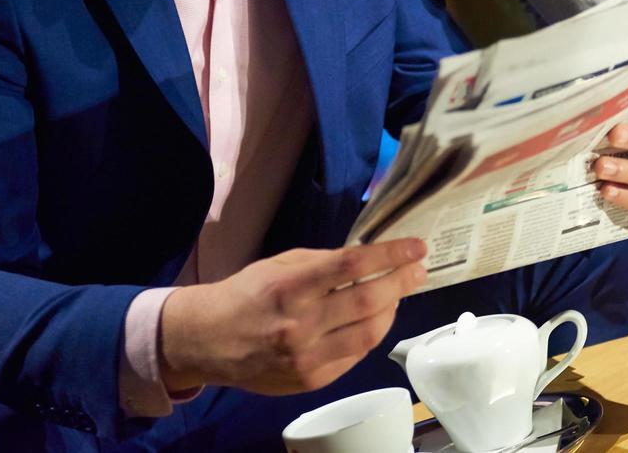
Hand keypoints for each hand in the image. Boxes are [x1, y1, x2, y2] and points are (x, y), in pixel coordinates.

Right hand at [158, 238, 427, 393]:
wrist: (208, 341)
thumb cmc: (246, 295)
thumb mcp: (280, 265)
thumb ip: (324, 262)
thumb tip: (369, 258)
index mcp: (290, 287)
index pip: (352, 267)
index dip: (390, 255)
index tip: (415, 247)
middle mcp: (299, 325)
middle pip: (368, 302)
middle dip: (402, 282)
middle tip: (418, 269)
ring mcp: (306, 357)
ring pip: (369, 334)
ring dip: (392, 311)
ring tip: (400, 294)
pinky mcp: (311, 380)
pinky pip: (354, 356)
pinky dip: (370, 335)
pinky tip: (374, 320)